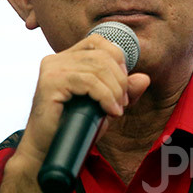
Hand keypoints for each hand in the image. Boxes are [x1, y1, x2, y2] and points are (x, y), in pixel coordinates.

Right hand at [13, 34, 150, 170]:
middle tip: (122, 102)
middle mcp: (57, 59)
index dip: (118, 60)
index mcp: (67, 58)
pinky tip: (110, 111)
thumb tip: (145, 78)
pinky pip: (88, 81)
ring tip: (116, 109)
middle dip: (120, 79)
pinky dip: (105, 96)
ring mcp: (52, 68)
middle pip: (102, 55)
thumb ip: (124, 91)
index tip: (124, 86)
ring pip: (98, 68)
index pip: (98, 42)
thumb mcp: (105, 106)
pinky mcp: (50, 82)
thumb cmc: (74, 128)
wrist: (48, 150)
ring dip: (115, 90)